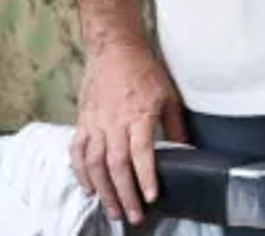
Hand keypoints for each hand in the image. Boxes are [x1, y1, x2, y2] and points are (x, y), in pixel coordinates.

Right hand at [72, 41, 186, 224]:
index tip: (151, 196)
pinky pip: (78, 151)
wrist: (114, 48)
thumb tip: (186, 149)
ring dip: (103, 190)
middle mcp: (115, 121)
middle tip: (133, 215)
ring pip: (95, 162)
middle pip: (117, 164)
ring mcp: (96, 122)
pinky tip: (89, 188)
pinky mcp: (83, 120)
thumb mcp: (169, 94)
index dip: (145, 176)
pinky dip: (81, 172)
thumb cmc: (143, 70)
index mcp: (139, 113)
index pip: (141, 151)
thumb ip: (175, 124)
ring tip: (113, 209)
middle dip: (125, 194)